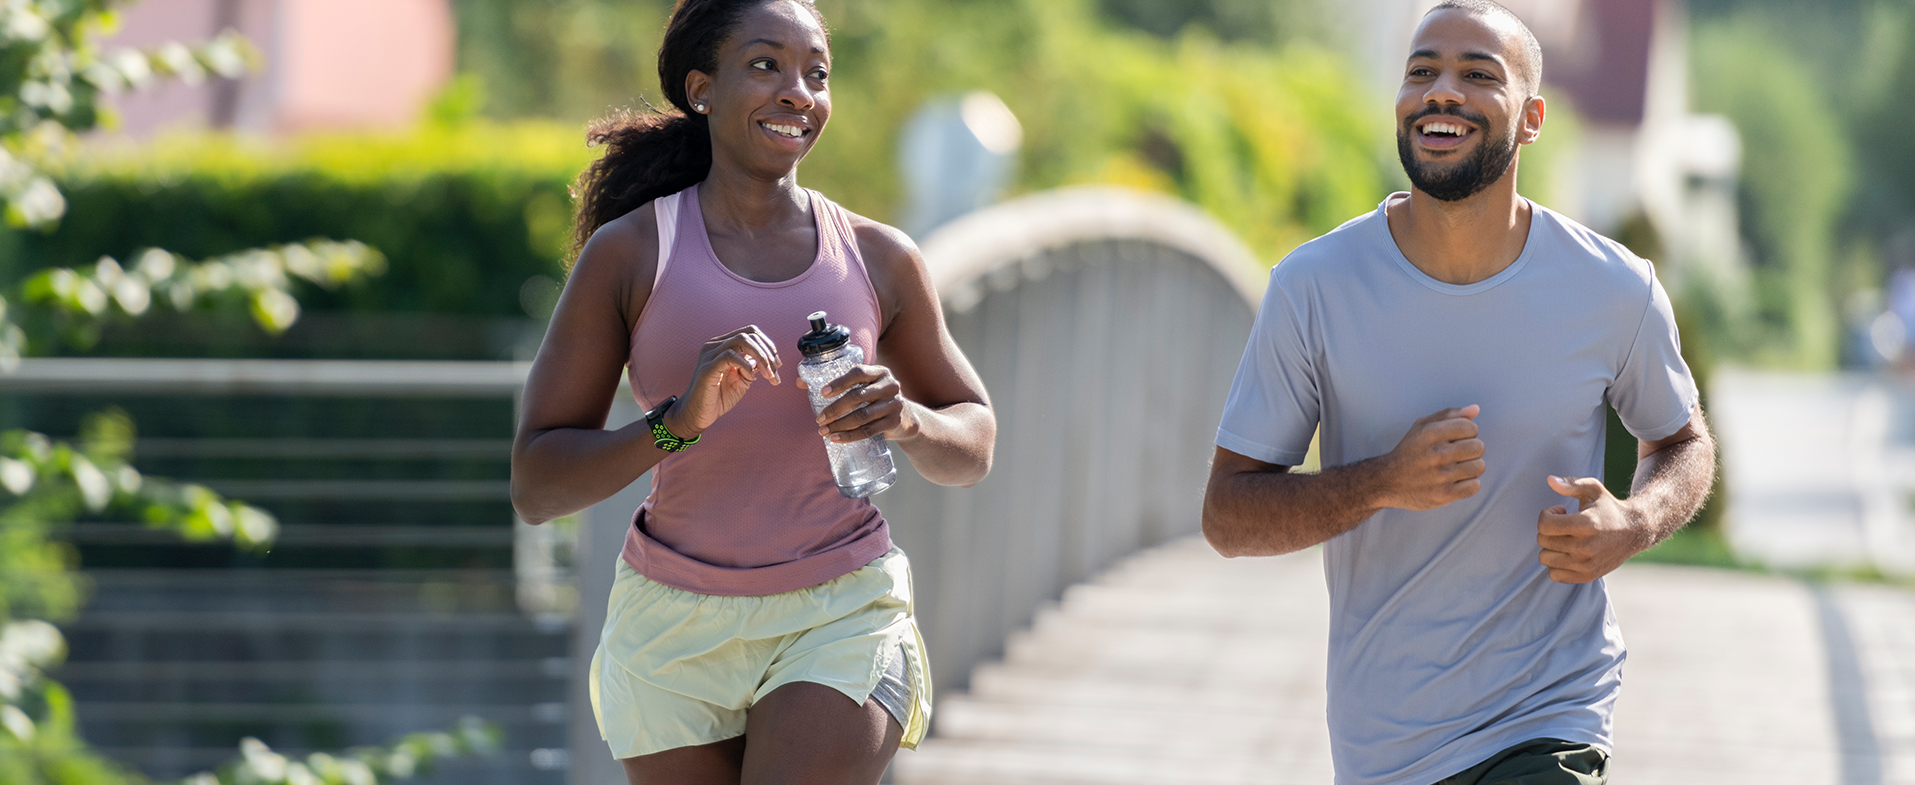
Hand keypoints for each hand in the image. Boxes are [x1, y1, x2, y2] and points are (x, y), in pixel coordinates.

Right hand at [669, 325, 780, 436]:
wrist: (697, 415)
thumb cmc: (718, 398)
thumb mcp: (742, 380)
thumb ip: (752, 367)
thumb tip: (765, 359)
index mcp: (723, 346)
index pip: (750, 332)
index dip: (768, 345)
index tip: (778, 364)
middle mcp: (715, 345)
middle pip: (748, 334)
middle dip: (768, 352)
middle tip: (776, 371)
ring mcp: (710, 355)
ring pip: (741, 340)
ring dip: (761, 356)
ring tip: (768, 374)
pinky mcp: (707, 368)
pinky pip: (730, 356)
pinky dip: (746, 364)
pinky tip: (752, 377)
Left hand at [797, 364, 916, 443]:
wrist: (906, 418)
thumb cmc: (876, 399)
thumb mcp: (865, 387)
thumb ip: (839, 383)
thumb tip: (800, 382)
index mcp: (880, 372)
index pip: (858, 373)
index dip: (839, 382)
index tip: (822, 393)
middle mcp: (890, 385)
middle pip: (857, 396)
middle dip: (835, 409)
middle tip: (819, 418)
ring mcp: (894, 404)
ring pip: (862, 416)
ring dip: (840, 425)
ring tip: (823, 431)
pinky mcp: (894, 422)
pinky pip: (869, 430)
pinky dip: (850, 436)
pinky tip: (836, 439)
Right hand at [1377, 405, 1485, 509]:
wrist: (1387, 482)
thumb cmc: (1409, 452)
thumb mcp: (1422, 426)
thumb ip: (1449, 415)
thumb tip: (1475, 409)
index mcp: (1432, 433)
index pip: (1471, 427)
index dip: (1468, 433)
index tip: (1458, 439)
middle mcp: (1437, 453)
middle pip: (1478, 447)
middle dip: (1472, 450)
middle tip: (1459, 455)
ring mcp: (1441, 476)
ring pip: (1479, 467)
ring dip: (1471, 467)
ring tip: (1458, 468)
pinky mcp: (1444, 495)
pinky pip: (1474, 486)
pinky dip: (1469, 484)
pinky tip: (1457, 481)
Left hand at [1537, 475, 1647, 582]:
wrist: (1634, 532)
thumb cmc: (1608, 508)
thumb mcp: (1593, 489)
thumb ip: (1570, 484)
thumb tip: (1549, 480)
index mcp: (1586, 524)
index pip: (1544, 525)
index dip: (1547, 515)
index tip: (1560, 511)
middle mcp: (1585, 547)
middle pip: (1543, 541)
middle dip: (1548, 529)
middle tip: (1564, 524)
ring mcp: (1586, 564)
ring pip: (1545, 558)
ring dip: (1551, 547)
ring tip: (1566, 538)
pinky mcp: (1587, 576)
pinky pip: (1554, 574)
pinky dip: (1556, 563)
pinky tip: (1568, 552)